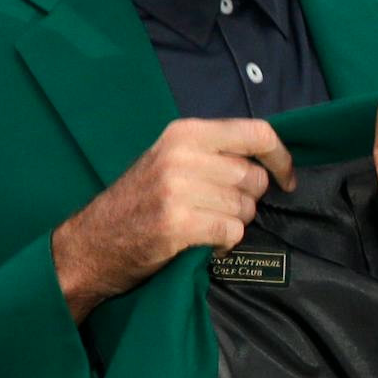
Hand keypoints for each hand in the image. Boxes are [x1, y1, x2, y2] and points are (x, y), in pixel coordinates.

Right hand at [51, 117, 294, 322]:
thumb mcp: (171, 159)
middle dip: (248, 201)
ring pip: (245, 208)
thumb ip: (214, 153)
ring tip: (205, 226)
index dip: (281, 158)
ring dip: (234, 224)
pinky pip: (232, 232)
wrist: (91, 243)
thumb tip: (268, 161)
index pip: (257, 133)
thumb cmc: (138, 202)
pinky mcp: (178, 223)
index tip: (286, 179)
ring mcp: (178, 189)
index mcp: (185, 133)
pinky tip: (203, 244)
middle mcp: (182, 155)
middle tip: (219, 211)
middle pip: (253, 178)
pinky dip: (224, 245)